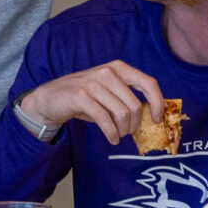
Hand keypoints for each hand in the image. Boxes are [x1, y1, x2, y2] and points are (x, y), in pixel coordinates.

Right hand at [18, 61, 164, 144]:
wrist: (50, 98)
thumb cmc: (84, 97)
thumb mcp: (108, 92)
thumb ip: (127, 97)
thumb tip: (151, 114)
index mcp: (119, 68)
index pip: (148, 83)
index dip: (157, 102)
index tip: (156, 118)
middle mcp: (107, 72)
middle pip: (134, 104)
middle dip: (134, 124)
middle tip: (128, 132)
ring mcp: (93, 83)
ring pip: (122, 113)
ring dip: (122, 130)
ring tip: (118, 135)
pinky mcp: (81, 96)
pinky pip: (105, 119)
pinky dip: (111, 133)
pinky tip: (112, 139)